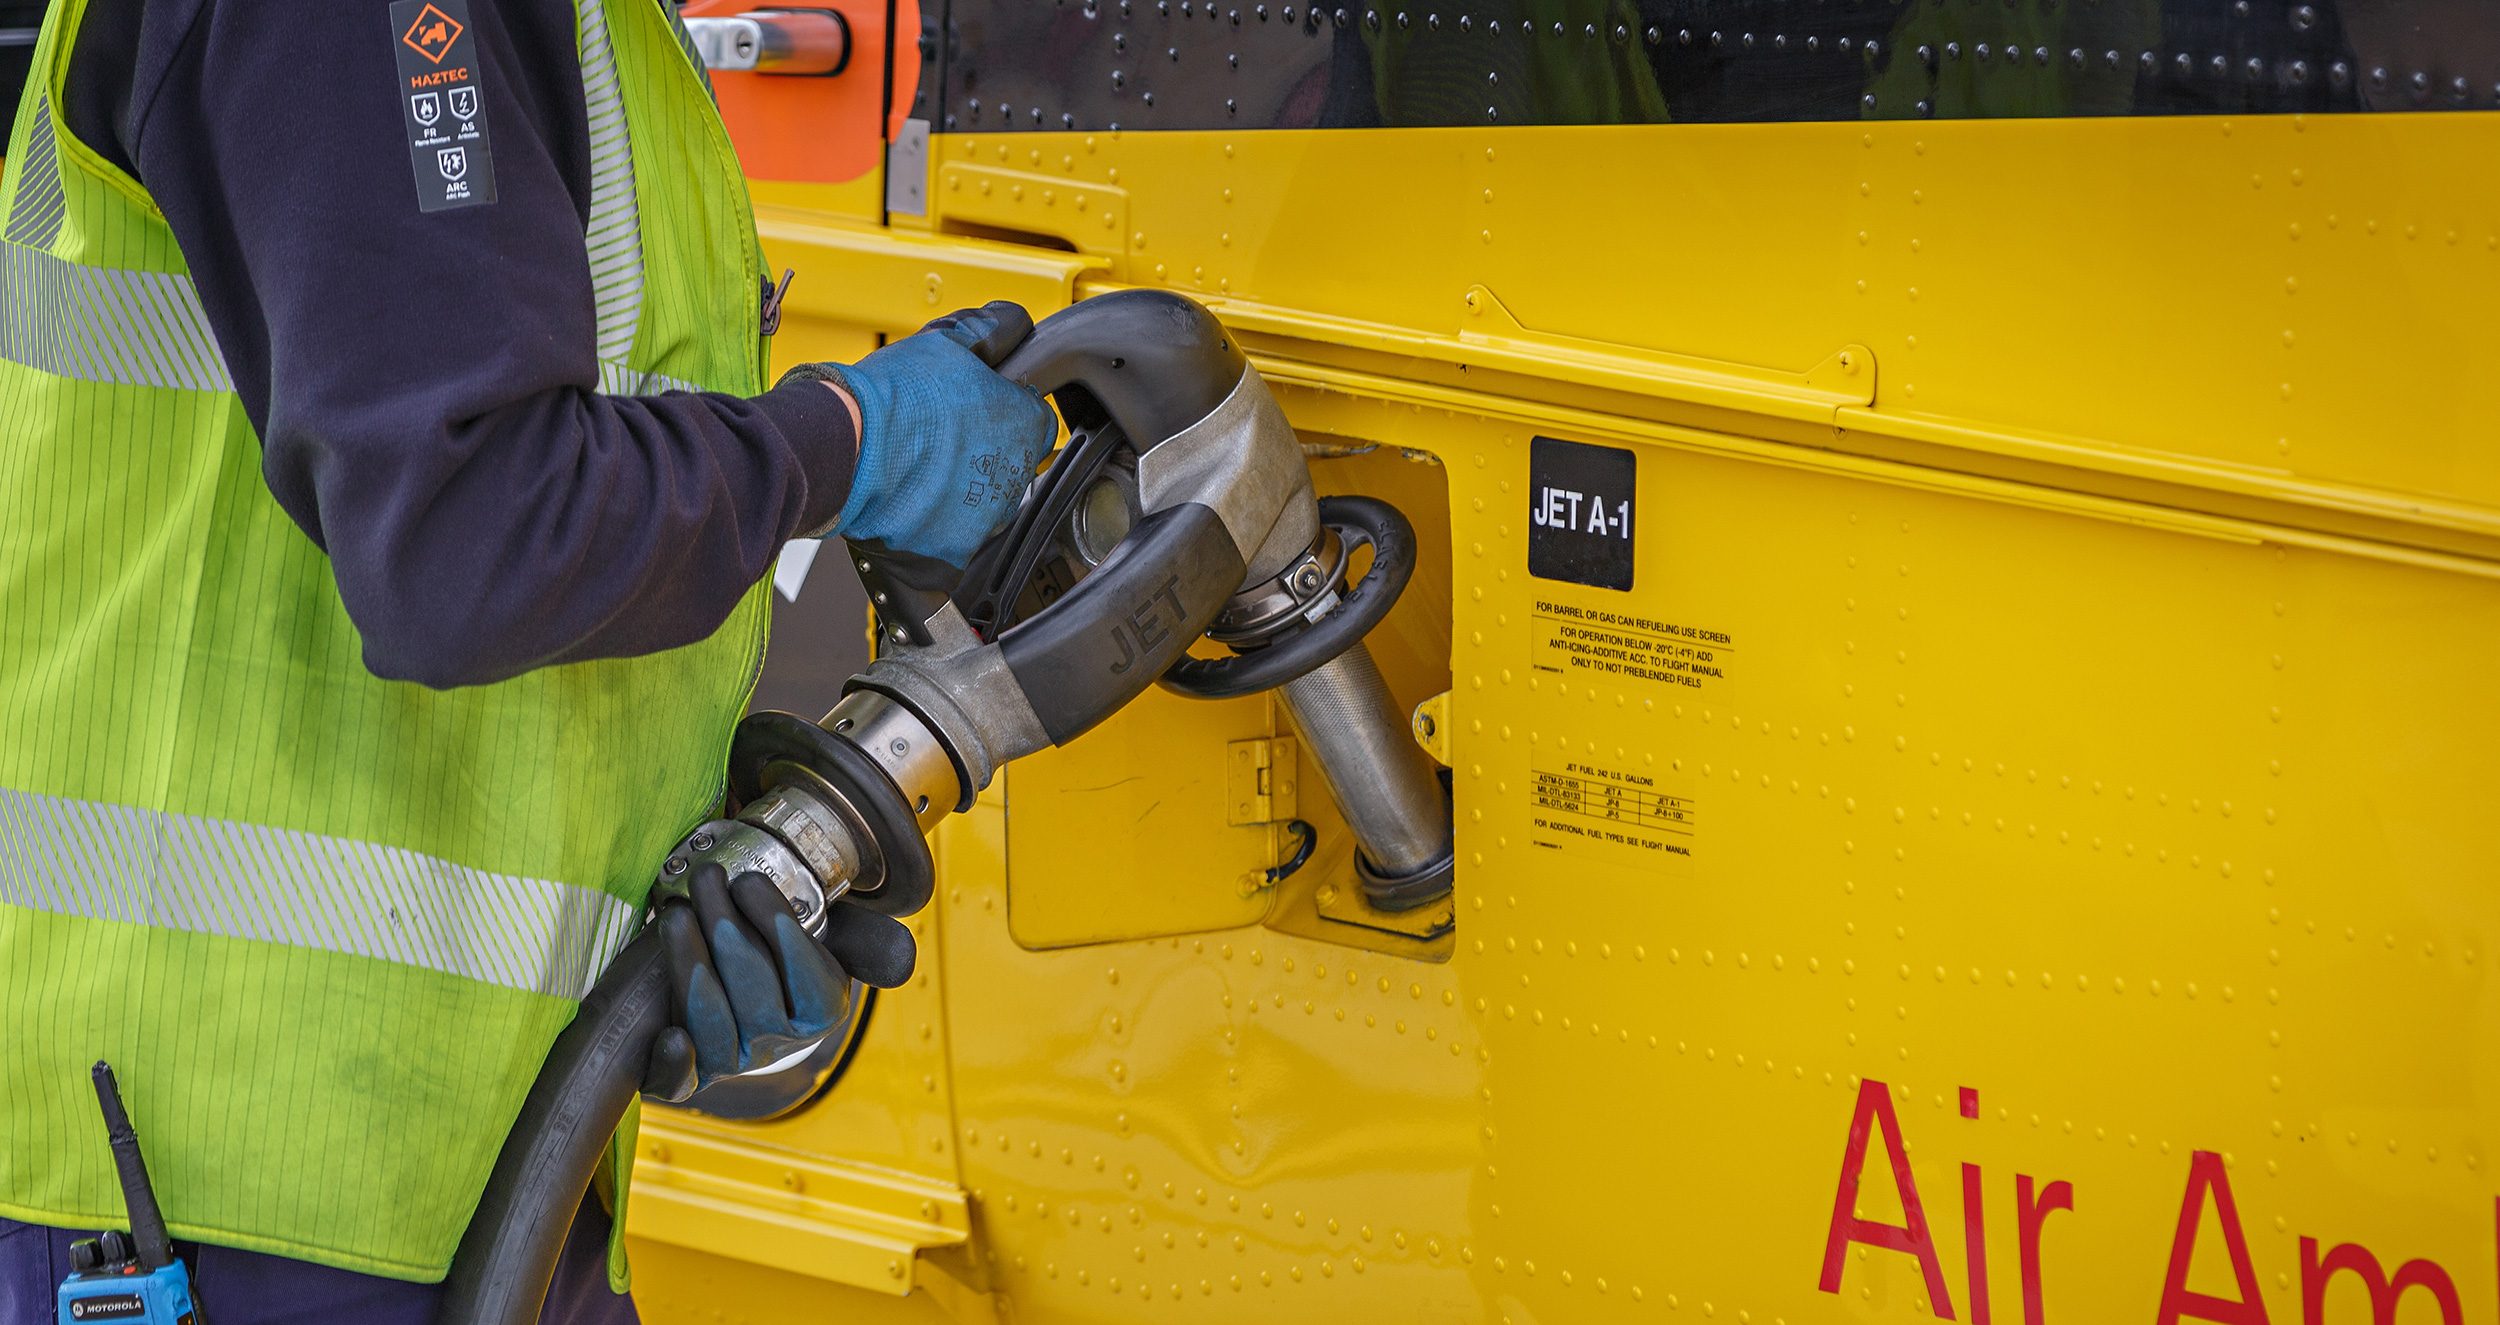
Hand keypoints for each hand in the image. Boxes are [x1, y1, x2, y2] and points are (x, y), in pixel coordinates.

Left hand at [641, 863, 914, 1110]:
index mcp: (821, 1010)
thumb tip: (903, 956)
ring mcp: (732, 1059)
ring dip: (690, 962)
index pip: (807, 974)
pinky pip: (679, 1083)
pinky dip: (673, 1064)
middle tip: (707, 877)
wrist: (732, 987)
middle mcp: (779, 1042)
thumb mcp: (826, 940)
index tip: (750, 879)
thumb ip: (863, 939)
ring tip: (677, 912)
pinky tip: (669, 1035)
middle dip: (725, 926)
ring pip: (712, 1020)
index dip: (776, 926)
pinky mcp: (687, 1074)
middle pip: (753, 988)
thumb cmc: (775, 951)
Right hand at [782, 303, 1057, 566]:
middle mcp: (1016, 474)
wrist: (845, 447)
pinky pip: (957, 535)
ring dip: (963, 488)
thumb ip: (989, 334)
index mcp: (1024, 424)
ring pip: (986, 502)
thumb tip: (1010, 324)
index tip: (979, 410)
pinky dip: (939, 521)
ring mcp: (988, 516)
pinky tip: (912, 496)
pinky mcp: (959, 549)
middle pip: (1011, 463)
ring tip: (921, 466)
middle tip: (941, 436)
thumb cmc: (894, 397)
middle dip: (985, 450)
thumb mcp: (946, 342)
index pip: (1036, 420)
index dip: (1005, 411)